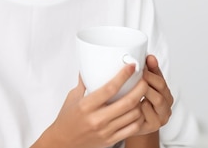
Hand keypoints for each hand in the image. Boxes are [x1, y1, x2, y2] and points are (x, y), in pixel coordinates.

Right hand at [34, 64, 148, 147]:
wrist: (63, 143)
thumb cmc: (67, 120)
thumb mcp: (72, 98)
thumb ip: (84, 83)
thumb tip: (89, 67)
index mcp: (86, 106)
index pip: (110, 88)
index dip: (124, 76)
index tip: (131, 67)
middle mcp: (97, 119)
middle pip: (128, 102)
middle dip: (140, 88)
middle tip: (144, 79)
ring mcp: (106, 131)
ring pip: (133, 115)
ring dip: (141, 102)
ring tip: (142, 94)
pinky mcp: (111, 140)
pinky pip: (133, 128)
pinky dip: (139, 118)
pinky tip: (138, 110)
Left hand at [137, 54, 173, 134]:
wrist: (134, 125)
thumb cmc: (139, 102)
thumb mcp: (144, 86)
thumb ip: (148, 72)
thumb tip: (150, 56)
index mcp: (165, 94)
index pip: (162, 80)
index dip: (153, 71)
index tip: (143, 64)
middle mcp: (166, 106)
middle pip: (162, 89)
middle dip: (149, 80)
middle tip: (138, 73)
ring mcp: (161, 117)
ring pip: (158, 101)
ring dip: (147, 91)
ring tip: (135, 85)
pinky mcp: (153, 126)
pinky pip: (150, 115)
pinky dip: (143, 108)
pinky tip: (134, 102)